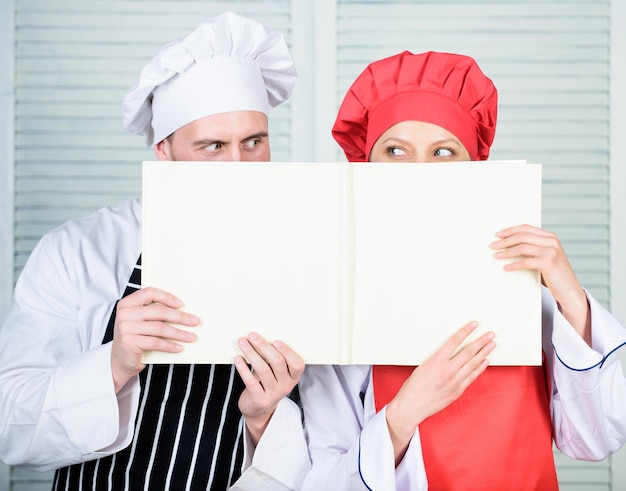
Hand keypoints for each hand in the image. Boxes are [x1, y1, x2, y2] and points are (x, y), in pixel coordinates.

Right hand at [111, 287, 198, 391]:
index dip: (167, 297)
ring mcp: (126, 328)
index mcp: (127, 303)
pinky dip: (169, 345)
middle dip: (180, 317)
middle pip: (159, 311)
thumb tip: (183, 310)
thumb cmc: (134, 337)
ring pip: (160, 328)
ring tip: (191, 336)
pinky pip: (155, 342)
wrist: (119, 360)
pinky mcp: (129, 342)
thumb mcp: (140, 321)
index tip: (182, 304)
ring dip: (179, 333)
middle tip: (194, 321)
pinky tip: (179, 347)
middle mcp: (125, 314)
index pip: (149, 292)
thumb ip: (153, 313)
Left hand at [234, 332, 304, 444]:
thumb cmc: (267, 384)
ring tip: (242, 343)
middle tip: (252, 336)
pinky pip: (251, 381)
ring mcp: (273, 394)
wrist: (258, 410)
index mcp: (293, 377)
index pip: (297, 364)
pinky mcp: (260, 400)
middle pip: (277, 362)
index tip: (275, 341)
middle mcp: (286, 386)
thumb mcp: (276, 374)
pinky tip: (238, 359)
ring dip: (251, 353)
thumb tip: (260, 338)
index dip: (287, 352)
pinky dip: (243, 368)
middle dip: (263, 346)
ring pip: (263, 369)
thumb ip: (273, 360)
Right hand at [386, 322, 494, 463]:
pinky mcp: (457, 391)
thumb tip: (449, 353)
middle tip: (490, 334)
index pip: (454, 342)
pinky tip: (485, 361)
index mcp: (435, 361)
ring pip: (473, 364)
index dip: (465, 332)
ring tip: (491, 345)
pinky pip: (472, 377)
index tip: (473, 325)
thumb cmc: (412, 387)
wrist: (411, 407)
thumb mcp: (422, 367)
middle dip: (480, 341)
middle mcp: (447, 370)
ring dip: (484, 353)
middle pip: (468, 352)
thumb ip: (437, 360)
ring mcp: (454, 382)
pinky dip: (479, 368)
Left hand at [491, 224, 589, 342]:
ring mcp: (551, 251)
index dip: (510, 230)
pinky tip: (506, 267)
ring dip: (506, 252)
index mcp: (550, 237)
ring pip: (522, 247)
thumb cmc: (554, 274)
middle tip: (493, 246)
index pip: (526, 228)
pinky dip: (513, 264)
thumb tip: (509, 244)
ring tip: (496, 256)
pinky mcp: (548, 263)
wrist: (570, 290)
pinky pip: (525, 261)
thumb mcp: (545, 256)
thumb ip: (533, 248)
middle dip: (505, 241)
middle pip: (522, 236)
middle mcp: (552, 241)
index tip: (498, 234)